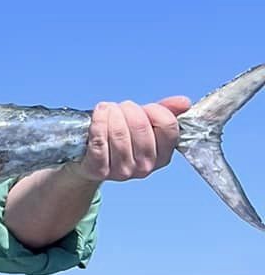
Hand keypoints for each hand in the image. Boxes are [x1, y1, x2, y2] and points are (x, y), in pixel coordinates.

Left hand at [74, 97, 189, 182]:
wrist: (90, 159)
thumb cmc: (121, 138)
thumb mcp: (146, 124)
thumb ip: (166, 112)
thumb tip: (184, 102)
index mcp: (163, 156)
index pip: (167, 125)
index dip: (154, 110)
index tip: (143, 108)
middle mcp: (145, 167)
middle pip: (141, 126)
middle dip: (128, 110)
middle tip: (120, 107)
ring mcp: (122, 171)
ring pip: (119, 133)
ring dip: (111, 114)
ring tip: (107, 110)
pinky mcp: (99, 170)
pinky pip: (100, 141)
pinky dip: (98, 123)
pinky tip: (98, 115)